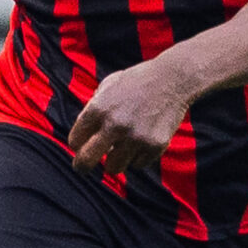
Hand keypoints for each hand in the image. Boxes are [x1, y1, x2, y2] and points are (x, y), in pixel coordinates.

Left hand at [68, 60, 193, 176]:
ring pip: (113, 168)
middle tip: (82, 168)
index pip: (75, 141)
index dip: (77, 144)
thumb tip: (82, 135)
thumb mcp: (108, 86)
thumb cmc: (137, 81)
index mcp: (98, 109)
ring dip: (114, 162)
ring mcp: (136, 137)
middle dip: (81, 167)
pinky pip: (138, 164)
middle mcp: (115, 125)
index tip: (81, 145)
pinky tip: (142, 141)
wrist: (173, 79)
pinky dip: (137, 157)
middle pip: (86, 161)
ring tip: (120, 151)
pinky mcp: (154, 146)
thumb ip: (93, 108)